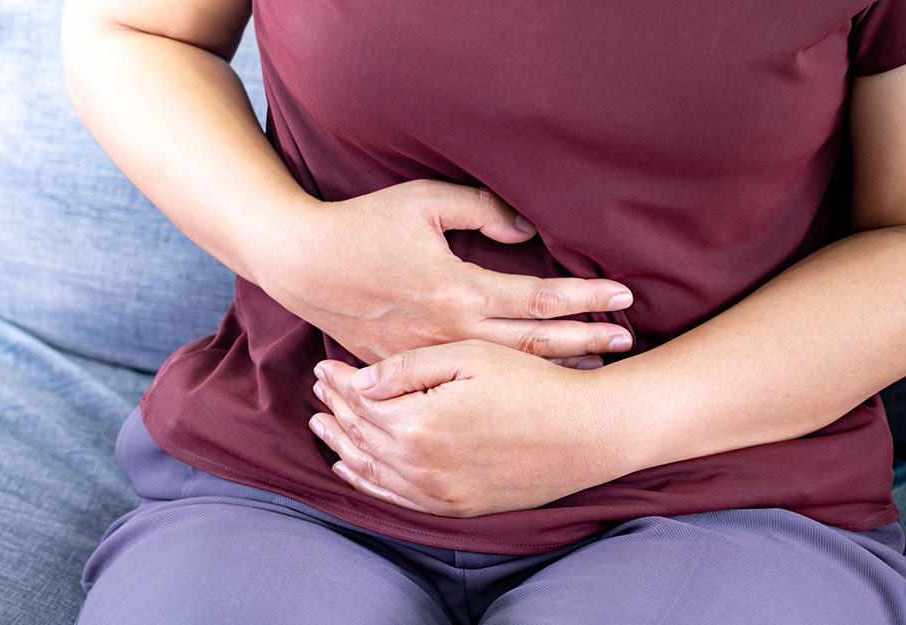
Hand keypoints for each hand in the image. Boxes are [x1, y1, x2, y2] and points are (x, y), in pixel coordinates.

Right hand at [257, 179, 633, 364]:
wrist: (302, 265)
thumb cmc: (361, 227)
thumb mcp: (422, 202)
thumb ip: (481, 210)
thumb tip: (527, 231)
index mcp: (457, 290)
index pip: (539, 299)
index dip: (586, 297)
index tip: (624, 296)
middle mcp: (449, 333)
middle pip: (534, 344)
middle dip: (586, 340)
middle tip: (628, 340)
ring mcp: (428, 357)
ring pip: (505, 370)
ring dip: (554, 366)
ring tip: (594, 365)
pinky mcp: (408, 369)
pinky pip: (467, 380)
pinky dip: (507, 380)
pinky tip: (529, 381)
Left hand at [308, 340, 639, 516]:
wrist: (588, 433)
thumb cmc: (533, 384)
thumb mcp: (470, 356)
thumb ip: (407, 369)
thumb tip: (357, 382)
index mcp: (418, 423)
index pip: (360, 401)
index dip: (338, 381)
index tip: (322, 365)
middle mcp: (420, 465)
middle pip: (360, 436)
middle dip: (334, 410)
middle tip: (317, 390)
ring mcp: (438, 492)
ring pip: (371, 470)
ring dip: (342, 447)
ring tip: (322, 426)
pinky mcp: (456, 507)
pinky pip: (396, 499)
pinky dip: (368, 483)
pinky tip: (353, 470)